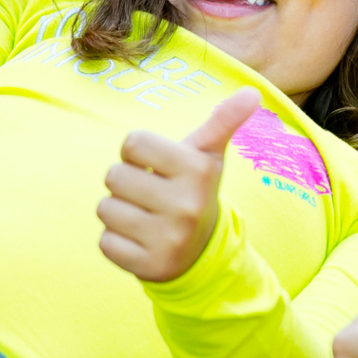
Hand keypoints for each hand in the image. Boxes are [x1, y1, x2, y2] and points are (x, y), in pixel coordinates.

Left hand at [98, 88, 260, 281]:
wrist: (200, 252)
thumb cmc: (194, 190)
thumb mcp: (208, 156)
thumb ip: (224, 121)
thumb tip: (253, 91)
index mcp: (198, 170)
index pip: (132, 142)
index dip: (139, 153)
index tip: (157, 167)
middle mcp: (186, 205)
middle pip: (113, 175)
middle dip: (127, 183)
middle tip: (152, 195)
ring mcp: (168, 239)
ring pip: (105, 208)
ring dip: (119, 212)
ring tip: (145, 217)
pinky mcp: (148, 266)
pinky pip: (105, 242)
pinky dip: (117, 241)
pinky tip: (141, 241)